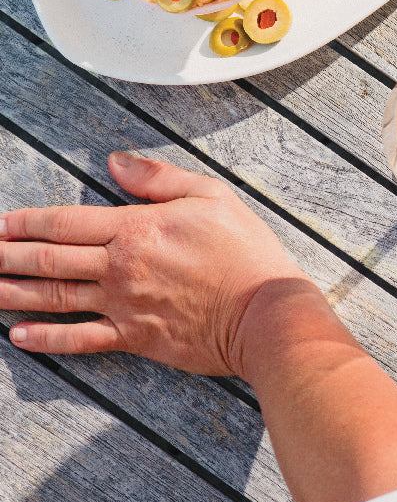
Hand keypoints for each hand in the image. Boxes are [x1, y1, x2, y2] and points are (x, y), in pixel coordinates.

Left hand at [0, 151, 311, 376]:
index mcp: (137, 227)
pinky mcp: (134, 337)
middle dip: (7, 255)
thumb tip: (116, 162)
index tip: (0, 223)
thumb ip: (158, 178)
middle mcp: (121, 266)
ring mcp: (123, 304)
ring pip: (55, 297)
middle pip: (50, 259)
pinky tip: (19, 336)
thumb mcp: (211, 195)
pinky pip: (80, 339)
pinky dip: (47, 339)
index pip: (67, 222)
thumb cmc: (244, 253)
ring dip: (12, 292)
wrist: (265, 311)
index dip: (27, 222)